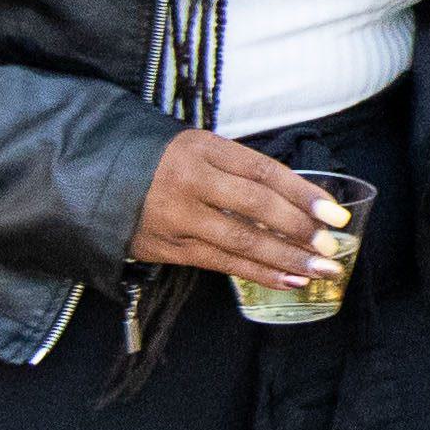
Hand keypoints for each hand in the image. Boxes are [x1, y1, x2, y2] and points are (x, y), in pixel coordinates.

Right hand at [130, 128, 346, 291]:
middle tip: (331, 246)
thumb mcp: (197, 149)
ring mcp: (177, 217)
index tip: (335, 213)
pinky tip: (288, 280)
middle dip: (299, 229)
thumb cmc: (160, 163)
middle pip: (256, 207)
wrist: (94, 182)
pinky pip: (222, 264)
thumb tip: (299, 199)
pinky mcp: (168, 248)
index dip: (303, 193)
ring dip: (286, 259)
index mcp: (202, 148)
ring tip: (320, 269)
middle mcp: (190, 181)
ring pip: (241, 241)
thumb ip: (238, 170)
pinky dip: (259, 274)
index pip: (264, 172)